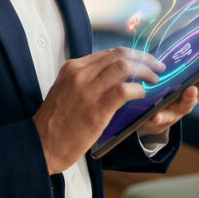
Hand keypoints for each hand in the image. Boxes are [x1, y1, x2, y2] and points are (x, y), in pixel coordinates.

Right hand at [34, 47, 164, 173]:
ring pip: (124, 68)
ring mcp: (88, 90)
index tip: (144, 61)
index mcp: (72, 68)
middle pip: (119, 55)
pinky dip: (138, 90)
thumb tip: (112, 76)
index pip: (109, 53)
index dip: (131, 55)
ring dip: (145, 72)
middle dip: (144, 59)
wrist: (41, 144)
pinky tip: (143, 95)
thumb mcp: (65, 90)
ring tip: (155, 80)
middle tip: (157, 66)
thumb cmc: (55, 122)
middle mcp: (80, 74)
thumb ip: (85, 80)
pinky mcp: (96, 109)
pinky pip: (124, 90)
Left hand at [135, 54, 198, 136]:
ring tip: (190, 90)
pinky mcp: (164, 118)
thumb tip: (195, 35)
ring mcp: (179, 108)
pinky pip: (162, 117)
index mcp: (195, 84)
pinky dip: (160, 117)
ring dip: (190, 96)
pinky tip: (155, 115)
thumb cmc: (169, 91)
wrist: (153, 118)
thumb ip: (184, 61)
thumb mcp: (177, 75)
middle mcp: (191, 96)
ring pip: (187, 103)